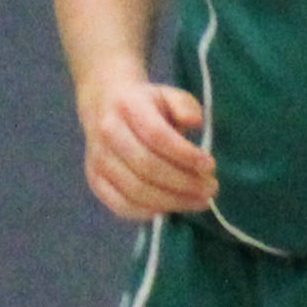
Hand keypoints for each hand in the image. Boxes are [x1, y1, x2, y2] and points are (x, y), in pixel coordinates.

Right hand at [81, 71, 216, 222]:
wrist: (105, 106)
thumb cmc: (147, 105)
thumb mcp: (170, 95)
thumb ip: (186, 105)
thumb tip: (195, 122)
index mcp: (128, 105)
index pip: (157, 136)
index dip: (185, 154)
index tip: (210, 166)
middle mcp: (108, 132)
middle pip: (147, 166)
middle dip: (184, 183)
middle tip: (211, 190)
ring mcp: (98, 159)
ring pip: (135, 190)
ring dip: (172, 201)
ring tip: (199, 201)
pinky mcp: (95, 180)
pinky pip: (121, 205)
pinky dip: (149, 212)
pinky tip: (171, 208)